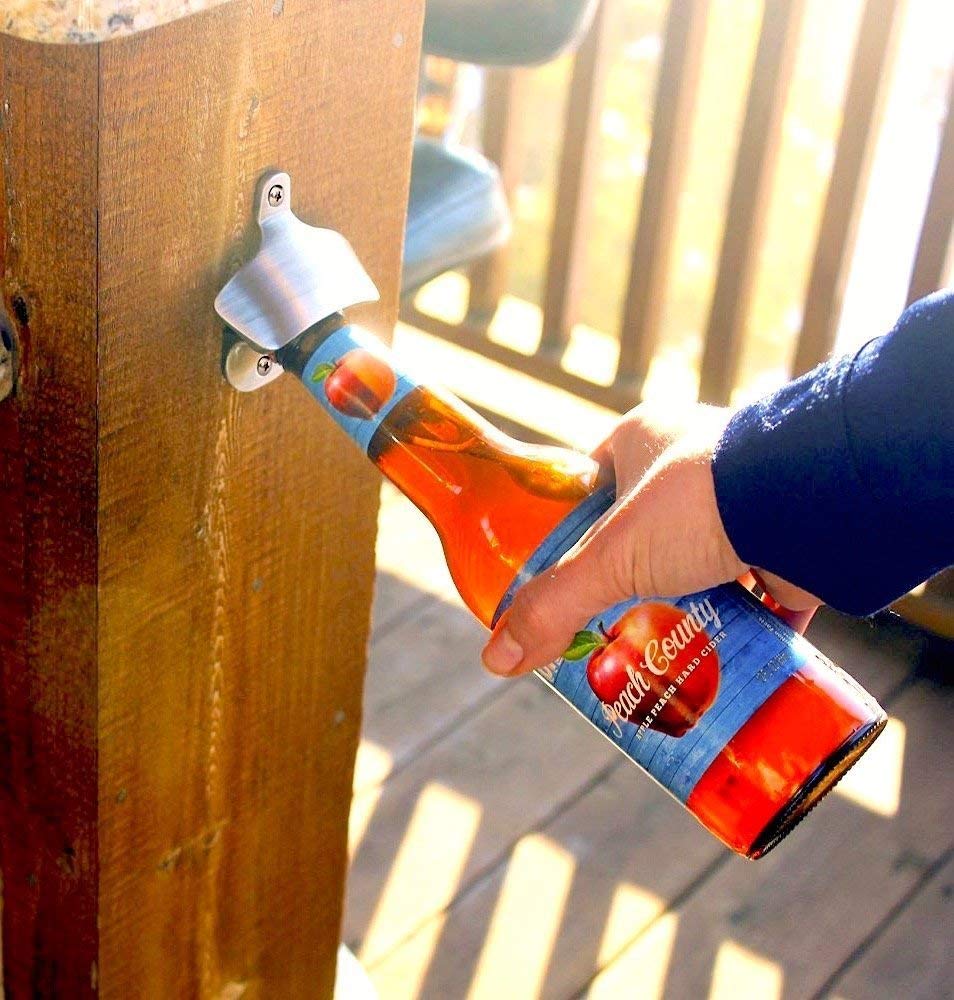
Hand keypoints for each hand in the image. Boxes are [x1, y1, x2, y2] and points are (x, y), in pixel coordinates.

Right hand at [481, 402, 818, 676]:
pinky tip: (722, 661)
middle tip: (608, 632)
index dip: (572, 537)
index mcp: (643, 440)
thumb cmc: (699, 503)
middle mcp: (694, 464)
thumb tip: (496, 657)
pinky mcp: (786, 539)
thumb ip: (553, 605)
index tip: (563, 582)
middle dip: (630, 585)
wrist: (809, 502)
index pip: (590, 490)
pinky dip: (741, 625)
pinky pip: (755, 590)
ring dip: (685, 607)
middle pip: (644, 537)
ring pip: (700, 565)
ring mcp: (744, 500)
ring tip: (660, 655)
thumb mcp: (611, 556)